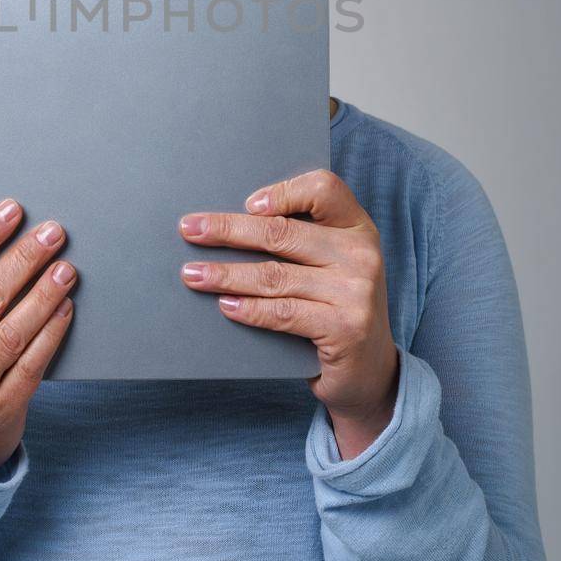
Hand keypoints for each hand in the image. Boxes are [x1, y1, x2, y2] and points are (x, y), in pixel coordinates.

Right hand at [0, 199, 75, 477]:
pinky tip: (67, 308)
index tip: (11, 209)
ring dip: (44, 294)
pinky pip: (32, 364)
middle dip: (23, 258)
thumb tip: (7, 243)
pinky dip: (52, 332)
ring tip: (66, 267)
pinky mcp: (1, 410)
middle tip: (53, 232)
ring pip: (12, 331)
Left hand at [178, 169, 399, 458]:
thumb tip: (228, 225)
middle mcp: (361, 255)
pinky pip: (283, 313)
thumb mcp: (330, 265)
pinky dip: (249, 309)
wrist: (370, 371)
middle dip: (228, 230)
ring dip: (226, 274)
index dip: (284, 191)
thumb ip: (299, 242)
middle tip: (189, 230)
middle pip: (282, 232)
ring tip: (193, 274)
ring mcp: (356, 292)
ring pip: (274, 275)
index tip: (247, 203)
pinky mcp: (344, 329)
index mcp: (357, 228)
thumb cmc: (336, 307)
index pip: (325, 189)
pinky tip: (225, 305)